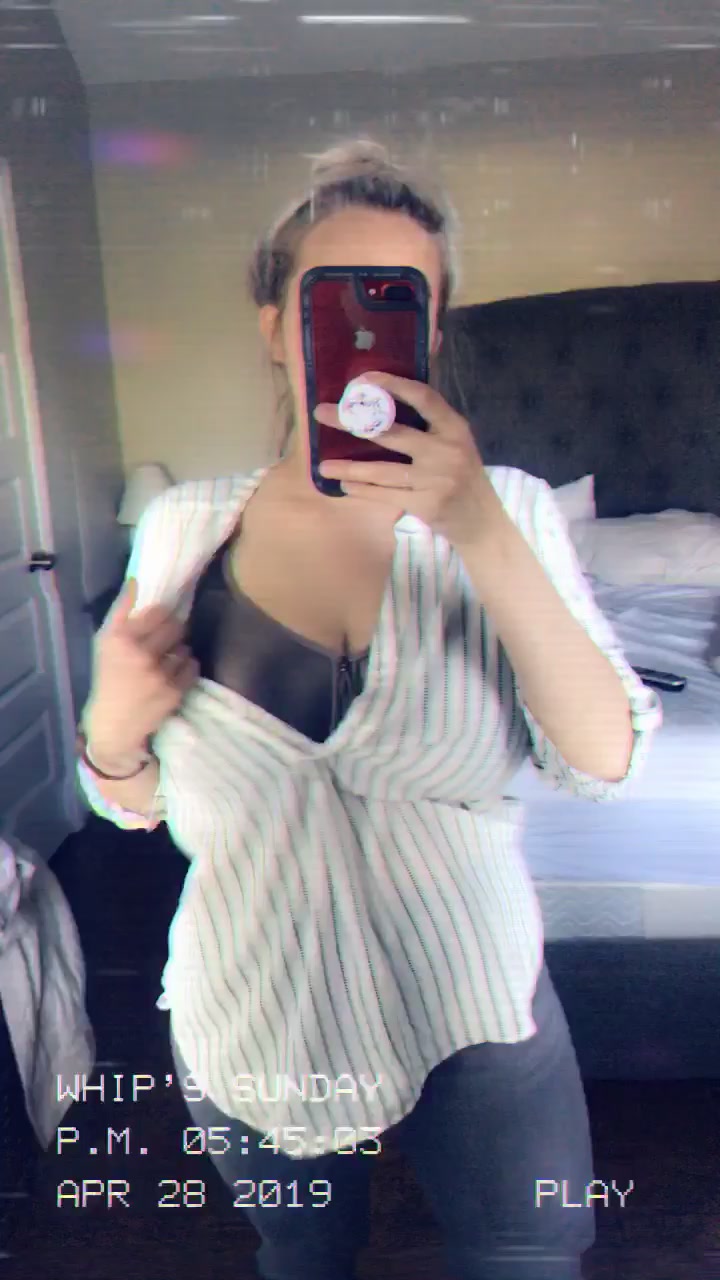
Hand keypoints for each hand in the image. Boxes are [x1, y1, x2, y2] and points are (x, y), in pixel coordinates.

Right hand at [83, 579, 198, 760]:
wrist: (114, 723)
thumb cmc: (109, 677)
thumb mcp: (105, 642)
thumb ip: (120, 610)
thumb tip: (136, 580)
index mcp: (121, 639)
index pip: (159, 612)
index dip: (163, 616)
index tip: (160, 622)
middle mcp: (141, 654)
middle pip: (176, 628)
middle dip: (174, 632)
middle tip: (167, 640)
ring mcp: (159, 674)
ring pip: (185, 648)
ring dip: (180, 652)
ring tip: (167, 661)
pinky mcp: (174, 691)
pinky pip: (192, 667)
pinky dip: (186, 668)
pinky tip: (172, 675)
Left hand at [314, 372, 501, 547]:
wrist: (482, 521)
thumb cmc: (462, 476)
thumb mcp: (457, 443)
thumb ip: (431, 423)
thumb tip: (388, 398)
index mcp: (454, 427)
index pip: (423, 397)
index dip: (392, 385)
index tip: (363, 379)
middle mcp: (445, 450)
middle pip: (391, 432)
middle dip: (352, 422)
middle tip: (321, 414)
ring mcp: (435, 478)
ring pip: (382, 471)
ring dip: (349, 469)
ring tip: (324, 467)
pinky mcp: (425, 504)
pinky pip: (386, 495)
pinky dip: (364, 490)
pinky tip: (346, 486)